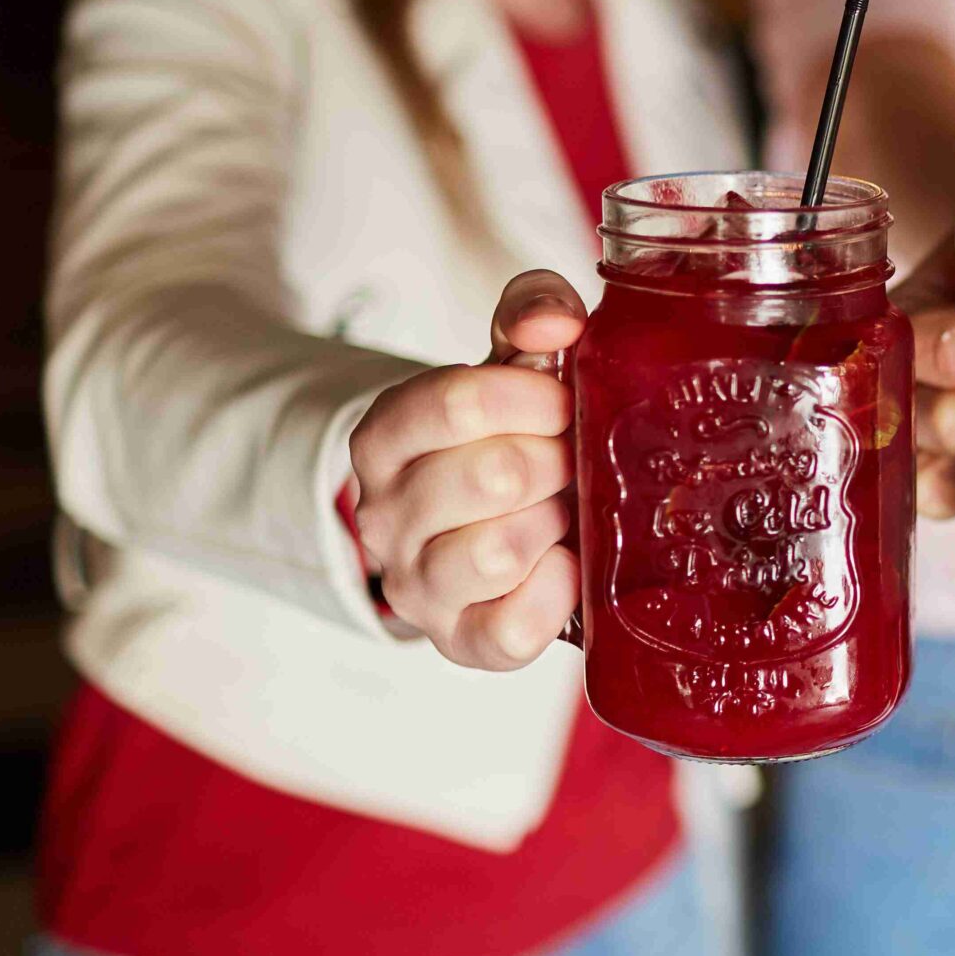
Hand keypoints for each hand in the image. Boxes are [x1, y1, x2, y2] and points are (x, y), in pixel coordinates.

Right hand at [348, 270, 584, 669]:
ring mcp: (417, 585)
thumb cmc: (508, 438)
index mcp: (386, 436)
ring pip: (501, 550)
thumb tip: (556, 322)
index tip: (563, 402)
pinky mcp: (461, 642)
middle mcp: (385, 515)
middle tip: (569, 462)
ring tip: (562, 512)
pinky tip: (564, 565)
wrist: (492, 525)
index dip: (535, 397)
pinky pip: (514, 628)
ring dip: (556, 523)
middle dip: (556, 462)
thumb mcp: (511, 363)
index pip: (458, 401)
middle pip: (494, 474)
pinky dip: (556, 593)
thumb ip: (531, 314)